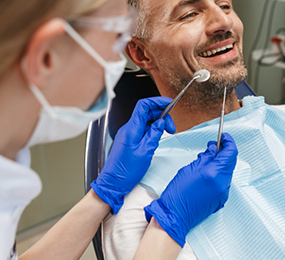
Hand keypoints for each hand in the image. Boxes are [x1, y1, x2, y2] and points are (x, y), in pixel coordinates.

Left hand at [91, 97, 175, 213]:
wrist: (113, 183)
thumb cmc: (126, 171)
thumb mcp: (145, 152)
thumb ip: (154, 134)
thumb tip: (161, 122)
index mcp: (131, 129)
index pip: (144, 105)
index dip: (157, 102)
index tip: (169, 104)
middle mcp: (128, 128)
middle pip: (146, 112)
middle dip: (162, 115)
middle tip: (171, 127)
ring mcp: (128, 134)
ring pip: (145, 120)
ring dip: (158, 122)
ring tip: (167, 132)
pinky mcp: (129, 140)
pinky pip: (142, 129)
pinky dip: (152, 129)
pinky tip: (158, 136)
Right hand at [144, 133, 237, 246]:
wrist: (175, 215)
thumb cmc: (178, 192)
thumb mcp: (189, 168)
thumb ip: (205, 157)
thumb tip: (214, 149)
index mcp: (214, 173)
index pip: (231, 153)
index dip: (228, 142)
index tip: (224, 137)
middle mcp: (222, 183)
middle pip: (230, 162)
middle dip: (223, 152)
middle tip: (212, 146)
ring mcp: (223, 193)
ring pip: (227, 171)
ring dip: (220, 163)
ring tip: (205, 160)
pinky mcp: (220, 199)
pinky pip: (224, 181)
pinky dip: (218, 173)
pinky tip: (206, 172)